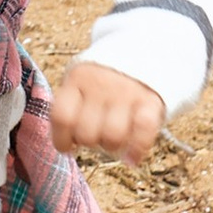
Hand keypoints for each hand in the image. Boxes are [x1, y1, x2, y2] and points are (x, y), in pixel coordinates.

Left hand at [48, 58, 162, 163]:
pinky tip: (132, 157)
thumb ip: (70, 110)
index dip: (61, 139)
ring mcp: (127, 92)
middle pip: (87, 132)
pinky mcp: (151, 100)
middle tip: (95, 135)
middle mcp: (101, 84)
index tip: (67, 147)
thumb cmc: (102, 84)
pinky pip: (144, 131)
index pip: (62, 116)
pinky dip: (138, 149)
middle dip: (89, 142)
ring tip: (112, 140)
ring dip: (111, 146)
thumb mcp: (79, 84)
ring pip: (113, 136)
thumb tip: (67, 148)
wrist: (143, 55)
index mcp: (77, 79)